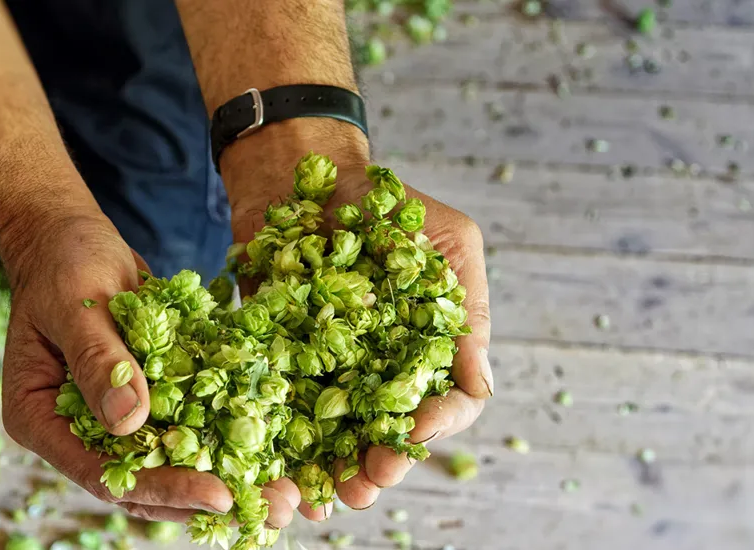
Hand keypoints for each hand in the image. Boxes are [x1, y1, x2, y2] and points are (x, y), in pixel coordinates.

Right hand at [0, 210, 301, 524]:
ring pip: (171, 466)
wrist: (71, 238)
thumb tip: (131, 422)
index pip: (103, 472)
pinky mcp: (147, 402)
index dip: (161, 489)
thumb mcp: (78, 303)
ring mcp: (112, 420)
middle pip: (142, 484)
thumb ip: (100, 360)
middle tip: (274, 508)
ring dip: (227, 478)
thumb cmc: (63, 261)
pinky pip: (188, 430)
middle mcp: (76, 431)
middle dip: (207, 498)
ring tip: (286, 495)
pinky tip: (275, 453)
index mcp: (40, 419)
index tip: (219, 495)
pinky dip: (227, 441)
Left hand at [222, 121, 492, 519]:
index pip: (449, 403)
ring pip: (339, 440)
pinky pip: (281, 415)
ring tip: (326, 494)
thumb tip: (478, 383)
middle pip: (391, 436)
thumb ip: (466, 307)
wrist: (299, 171)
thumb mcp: (448, 239)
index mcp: (429, 347)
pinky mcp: (277, 365)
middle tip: (369, 480)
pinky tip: (275, 470)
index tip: (415, 428)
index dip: (437, 423)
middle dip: (384, 464)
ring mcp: (330, 371)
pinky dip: (280, 448)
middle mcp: (383, 369)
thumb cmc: (385, 199)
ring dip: (335, 472)